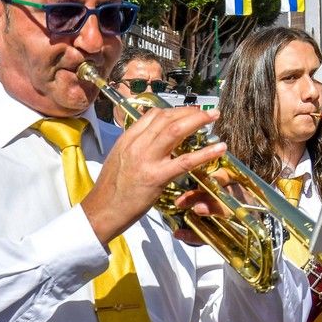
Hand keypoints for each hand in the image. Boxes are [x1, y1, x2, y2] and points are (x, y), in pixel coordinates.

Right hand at [84, 107, 224, 244]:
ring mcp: (146, 160)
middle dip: (190, 111)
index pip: (153, 116)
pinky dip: (204, 153)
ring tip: (214, 117)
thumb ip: (135, 147)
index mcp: (127, 140)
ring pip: (175, 131)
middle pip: (166, 118)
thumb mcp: (118, 159)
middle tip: (207, 111)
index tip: (189, 112)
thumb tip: (152, 141)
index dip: (175, 110)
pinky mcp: (156, 177)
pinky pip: (185, 161)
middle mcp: (136, 145)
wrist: (101, 211)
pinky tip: (219, 148)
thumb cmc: (110, 190)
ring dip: (198, 121)